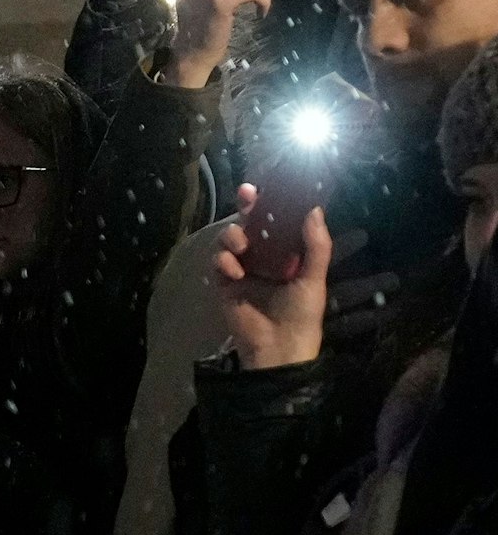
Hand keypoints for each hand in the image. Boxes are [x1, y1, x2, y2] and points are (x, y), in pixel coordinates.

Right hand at [213, 186, 332, 369]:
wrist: (277, 346)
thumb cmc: (300, 313)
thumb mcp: (314, 278)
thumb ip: (315, 245)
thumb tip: (314, 209)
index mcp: (286, 255)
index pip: (276, 223)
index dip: (270, 205)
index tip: (268, 188)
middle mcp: (263, 258)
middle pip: (249, 224)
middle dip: (246, 208)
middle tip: (246, 197)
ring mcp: (242, 269)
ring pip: (230, 239)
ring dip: (233, 236)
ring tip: (241, 248)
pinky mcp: (224, 282)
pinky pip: (217, 261)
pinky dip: (223, 261)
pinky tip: (234, 271)